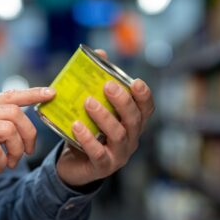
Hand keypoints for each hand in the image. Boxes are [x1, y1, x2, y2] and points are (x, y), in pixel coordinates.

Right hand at [0, 87, 54, 195]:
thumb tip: (19, 125)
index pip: (9, 95)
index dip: (32, 94)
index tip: (51, 93)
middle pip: (14, 113)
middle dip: (29, 133)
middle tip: (28, 152)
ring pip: (8, 130)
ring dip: (16, 150)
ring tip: (10, 163)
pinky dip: (1, 162)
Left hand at [57, 51, 153, 186]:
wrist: (73, 163)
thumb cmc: (87, 130)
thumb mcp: (93, 107)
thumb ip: (98, 81)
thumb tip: (99, 53)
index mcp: (132, 123)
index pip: (146, 109)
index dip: (144, 96)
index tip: (135, 82)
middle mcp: (131, 139)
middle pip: (134, 120)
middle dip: (123, 102)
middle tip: (108, 86)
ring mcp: (119, 155)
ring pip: (118, 135)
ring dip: (104, 117)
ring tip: (88, 102)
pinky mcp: (103, 167)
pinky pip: (99, 153)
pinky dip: (88, 138)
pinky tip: (76, 125)